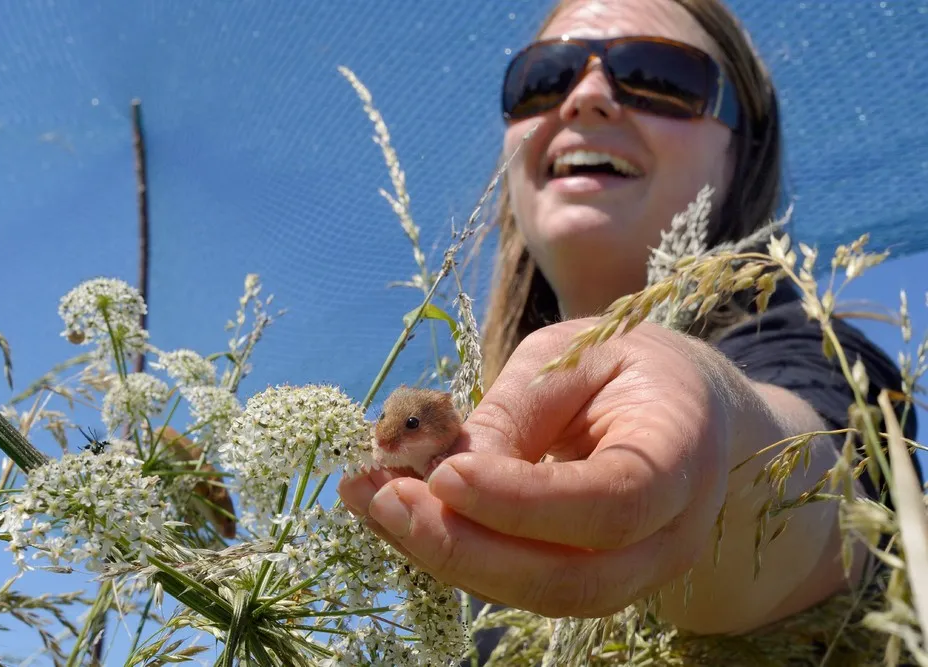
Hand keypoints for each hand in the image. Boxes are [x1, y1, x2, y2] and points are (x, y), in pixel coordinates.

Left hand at [339, 319, 755, 618]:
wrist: (680, 405)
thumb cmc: (624, 366)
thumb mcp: (571, 356)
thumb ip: (516, 412)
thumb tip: (440, 474)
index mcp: (681, 455)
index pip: (612, 502)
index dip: (525, 501)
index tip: (446, 474)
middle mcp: (671, 534)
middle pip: (572, 578)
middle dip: (467, 550)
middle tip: (385, 500)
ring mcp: (636, 571)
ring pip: (539, 595)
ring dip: (446, 556)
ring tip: (371, 500)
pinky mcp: (592, 580)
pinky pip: (522, 583)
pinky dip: (455, 554)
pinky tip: (396, 514)